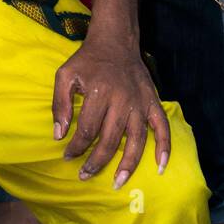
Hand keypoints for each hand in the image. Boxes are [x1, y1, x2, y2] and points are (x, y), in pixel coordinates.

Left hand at [52, 33, 169, 186]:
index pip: (87, 130)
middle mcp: (122, 100)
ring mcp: (140, 103)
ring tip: (118, 182)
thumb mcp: (65, 75)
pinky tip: (160, 167)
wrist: (115, 41)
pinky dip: (164, 147)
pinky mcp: (153, 102)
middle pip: (110, 139)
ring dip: (128, 164)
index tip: (67, 157)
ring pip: (136, 140)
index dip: (76, 147)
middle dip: (96, 161)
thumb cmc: (87, 61)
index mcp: (99, 93)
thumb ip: (60, 104)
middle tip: (85, 175)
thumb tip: (58, 134)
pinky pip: (162, 128)